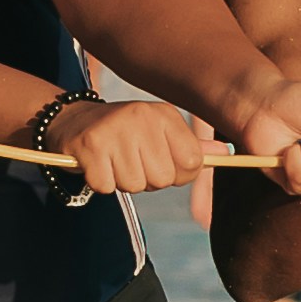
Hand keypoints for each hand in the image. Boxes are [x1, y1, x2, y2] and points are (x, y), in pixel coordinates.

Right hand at [39, 90, 211, 199]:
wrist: (74, 122)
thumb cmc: (126, 135)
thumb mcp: (160, 134)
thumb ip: (192, 148)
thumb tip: (226, 155)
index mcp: (165, 115)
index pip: (193, 163)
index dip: (178, 174)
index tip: (159, 162)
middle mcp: (142, 117)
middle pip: (164, 178)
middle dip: (147, 180)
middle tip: (130, 161)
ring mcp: (114, 130)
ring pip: (134, 185)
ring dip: (122, 181)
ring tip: (114, 161)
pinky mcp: (89, 146)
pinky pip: (107, 186)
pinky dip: (101, 183)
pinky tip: (97, 164)